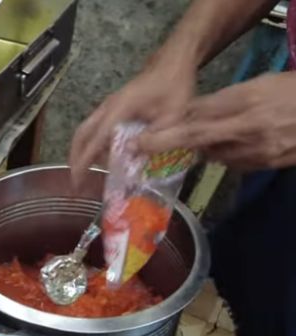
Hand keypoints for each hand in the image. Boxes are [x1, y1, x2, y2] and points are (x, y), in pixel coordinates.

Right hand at [68, 53, 197, 182]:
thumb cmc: (176, 85)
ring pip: (86, 129)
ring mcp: (109, 105)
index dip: (85, 161)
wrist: (174, 61)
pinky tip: (102, 153)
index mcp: (120, 109)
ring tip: (85, 169)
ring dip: (82, 149)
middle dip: (75, 157)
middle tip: (76, 178)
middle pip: (81, 134)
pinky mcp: (113, 105)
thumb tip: (130, 154)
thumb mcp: (173, 115)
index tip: (77, 179)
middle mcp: (108, 107)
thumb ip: (154, 136)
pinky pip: (95, 126)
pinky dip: (92, 141)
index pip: (96, 139)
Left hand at [137, 71, 295, 170]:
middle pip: (199, 139)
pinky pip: (233, 163)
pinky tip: (234, 145)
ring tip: (215, 135)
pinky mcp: (266, 164)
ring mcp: (258, 150)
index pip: (198, 118)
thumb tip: (186, 113)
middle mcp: (249, 128)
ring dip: (204, 148)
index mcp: (247, 101)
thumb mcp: (260, 84)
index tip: (140, 138)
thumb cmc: (292, 91)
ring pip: (214, 155)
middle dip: (168, 144)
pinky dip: (226, 155)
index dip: (167, 131)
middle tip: (144, 147)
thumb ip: (222, 100)